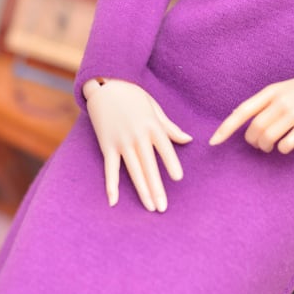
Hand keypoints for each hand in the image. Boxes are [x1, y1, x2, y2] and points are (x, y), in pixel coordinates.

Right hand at [83, 79, 191, 211]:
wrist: (105, 85)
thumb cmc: (133, 96)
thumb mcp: (154, 108)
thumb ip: (170, 127)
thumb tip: (188, 140)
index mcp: (152, 125)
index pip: (164, 147)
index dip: (171, 162)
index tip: (178, 178)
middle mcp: (137, 135)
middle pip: (149, 166)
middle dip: (157, 188)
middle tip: (163, 207)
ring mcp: (121, 142)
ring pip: (133, 170)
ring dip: (141, 190)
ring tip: (150, 207)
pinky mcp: (107, 145)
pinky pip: (110, 169)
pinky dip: (111, 185)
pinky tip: (114, 201)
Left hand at [209, 68, 293, 154]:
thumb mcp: (284, 88)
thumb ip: (265, 102)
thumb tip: (240, 117)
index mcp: (271, 91)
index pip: (242, 111)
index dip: (226, 128)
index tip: (213, 142)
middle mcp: (280, 101)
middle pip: (254, 128)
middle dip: (252, 141)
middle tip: (259, 143)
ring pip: (268, 137)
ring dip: (265, 146)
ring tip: (270, 145)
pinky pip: (287, 143)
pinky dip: (282, 149)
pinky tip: (286, 145)